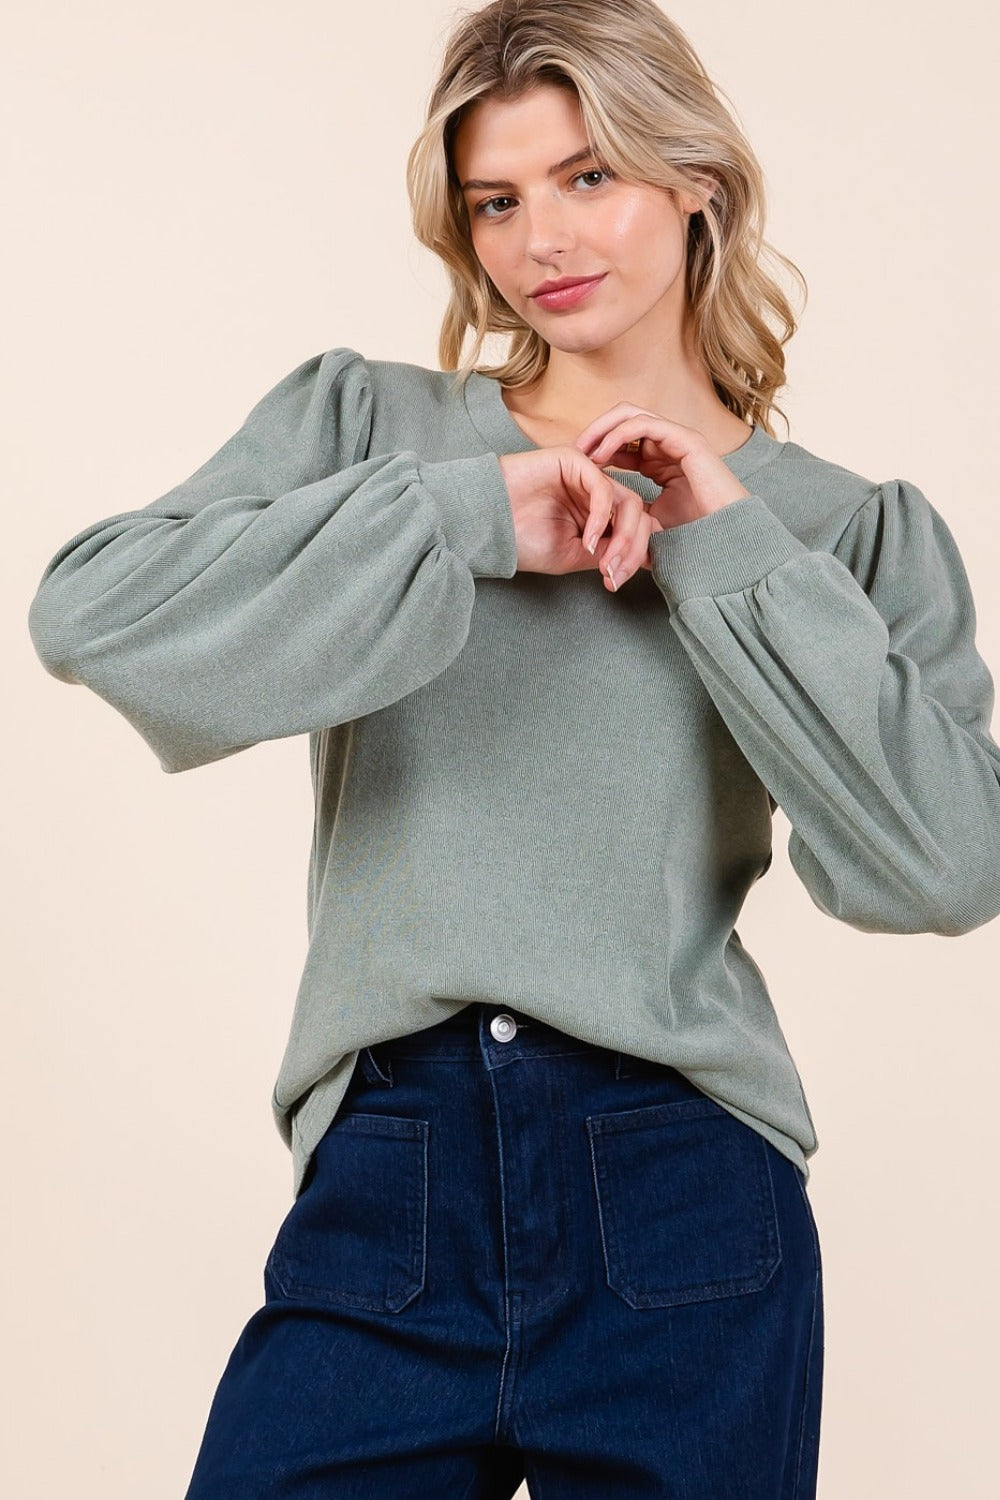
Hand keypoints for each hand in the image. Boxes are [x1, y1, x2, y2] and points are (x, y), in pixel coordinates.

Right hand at [498, 446, 661, 590]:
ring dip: (622, 536)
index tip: (616, 581)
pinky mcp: (576, 461)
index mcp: (597, 513)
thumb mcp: (573, 555)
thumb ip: (607, 552)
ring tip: (604, 560)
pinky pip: (604, 488)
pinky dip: (602, 517)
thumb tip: (644, 559)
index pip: (634, 527)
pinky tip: (588, 539)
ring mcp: (588, 475)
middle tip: (612, 573)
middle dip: (631, 549)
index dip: (633, 555)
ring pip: (628, 501)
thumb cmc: (522, 540)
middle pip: (638, 514)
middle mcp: (596, 492)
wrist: (487, 524)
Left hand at [572, 404, 751, 530]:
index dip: (597, 448)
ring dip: (602, 429)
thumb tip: (605, 513)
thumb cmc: (693, 534)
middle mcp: (668, 444)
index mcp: (659, 460)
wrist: (724, 538)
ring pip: (630, 415)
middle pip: (623, 420)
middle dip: (595, 432)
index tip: (575, 465)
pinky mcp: (685, 438)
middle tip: (573, 450)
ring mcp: (678, 438)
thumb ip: (629, 508)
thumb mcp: (649, 520)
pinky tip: (601, 455)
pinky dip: (618, 435)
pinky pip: (644, 424)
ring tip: (582, 449)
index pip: (622, 441)